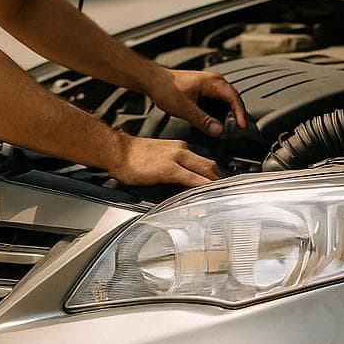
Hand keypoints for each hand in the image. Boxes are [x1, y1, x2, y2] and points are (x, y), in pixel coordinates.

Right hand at [108, 135, 222, 187]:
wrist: (117, 150)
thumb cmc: (131, 156)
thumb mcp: (157, 156)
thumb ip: (171, 164)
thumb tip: (179, 178)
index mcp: (178, 148)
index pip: (203, 161)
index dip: (214, 173)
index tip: (218, 183)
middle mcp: (181, 150)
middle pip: (210, 164)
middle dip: (220, 179)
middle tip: (226, 191)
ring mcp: (176, 159)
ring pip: (205, 170)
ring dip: (215, 183)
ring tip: (222, 195)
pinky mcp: (169, 170)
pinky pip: (192, 179)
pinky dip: (203, 186)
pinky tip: (208, 193)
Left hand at [149, 68, 249, 137]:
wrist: (153, 81)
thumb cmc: (166, 88)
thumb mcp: (184, 108)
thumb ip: (203, 120)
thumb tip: (219, 130)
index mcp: (213, 82)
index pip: (234, 98)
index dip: (240, 113)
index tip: (242, 126)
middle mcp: (214, 82)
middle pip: (232, 101)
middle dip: (234, 116)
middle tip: (234, 131)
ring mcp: (210, 87)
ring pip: (225, 103)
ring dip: (226, 116)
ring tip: (224, 130)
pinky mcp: (205, 92)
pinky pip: (217, 104)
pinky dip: (218, 114)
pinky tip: (214, 124)